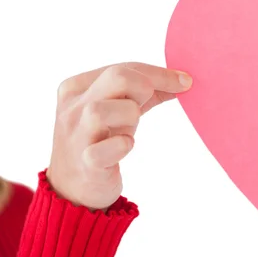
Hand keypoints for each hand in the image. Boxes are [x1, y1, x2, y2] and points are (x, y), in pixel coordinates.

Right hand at [47, 62, 191, 210]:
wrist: (74, 189)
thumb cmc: (101, 140)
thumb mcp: (121, 110)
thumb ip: (147, 92)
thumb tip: (183, 79)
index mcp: (78, 87)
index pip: (123, 67)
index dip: (159, 74)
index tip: (185, 81)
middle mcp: (72, 108)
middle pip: (116, 78)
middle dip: (146, 86)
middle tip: (152, 103)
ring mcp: (76, 137)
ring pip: (101, 111)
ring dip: (130, 115)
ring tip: (131, 129)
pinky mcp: (85, 164)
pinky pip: (101, 151)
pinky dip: (121, 146)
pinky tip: (127, 146)